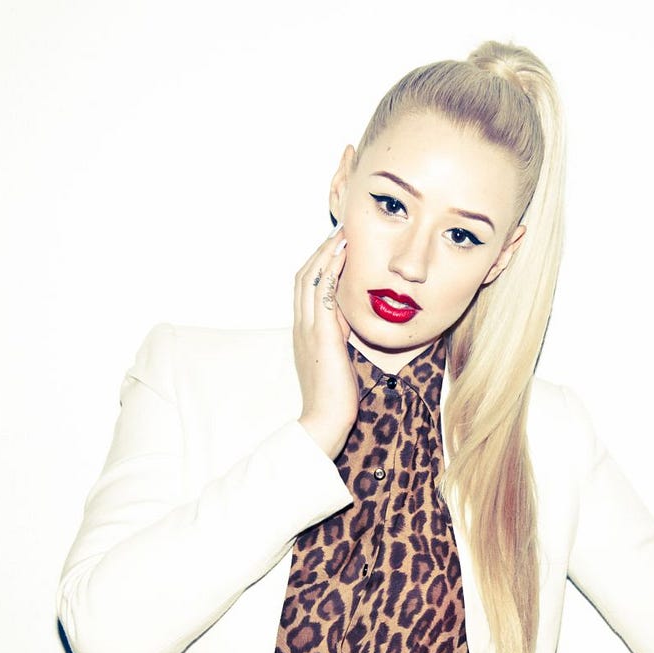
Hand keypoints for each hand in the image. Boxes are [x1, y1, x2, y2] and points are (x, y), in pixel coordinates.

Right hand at [293, 226, 356, 458]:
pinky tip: (344, 255)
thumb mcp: (338, 358)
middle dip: (321, 250)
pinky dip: (331, 269)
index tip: (336, 246)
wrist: (324, 420)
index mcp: (305, 332)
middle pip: (304, 276)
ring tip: (342, 233)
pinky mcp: (320, 335)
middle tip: (339, 230)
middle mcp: (301, 326)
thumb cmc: (336, 397)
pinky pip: (322, 293)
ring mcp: (308, 329)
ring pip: (310, 279)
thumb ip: (340, 337)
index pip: (306, 288)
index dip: (319, 264)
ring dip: (326, 253)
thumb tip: (351, 321)